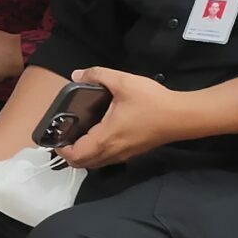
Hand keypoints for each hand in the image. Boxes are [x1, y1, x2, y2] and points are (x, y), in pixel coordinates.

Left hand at [51, 67, 197, 169]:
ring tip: (77, 133)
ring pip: (95, 163)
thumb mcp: (123, 82)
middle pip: (82, 163)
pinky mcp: (132, 153)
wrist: (182, 116)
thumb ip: (98, 75)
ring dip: (82, 154)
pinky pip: (106, 159)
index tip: (55, 133)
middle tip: (64, 133)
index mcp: (105, 138)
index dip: (60, 148)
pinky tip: (97, 133)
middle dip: (68, 153)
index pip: (75, 155)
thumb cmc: (152, 101)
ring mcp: (123, 155)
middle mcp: (112, 152)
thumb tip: (76, 74)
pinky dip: (96, 152)